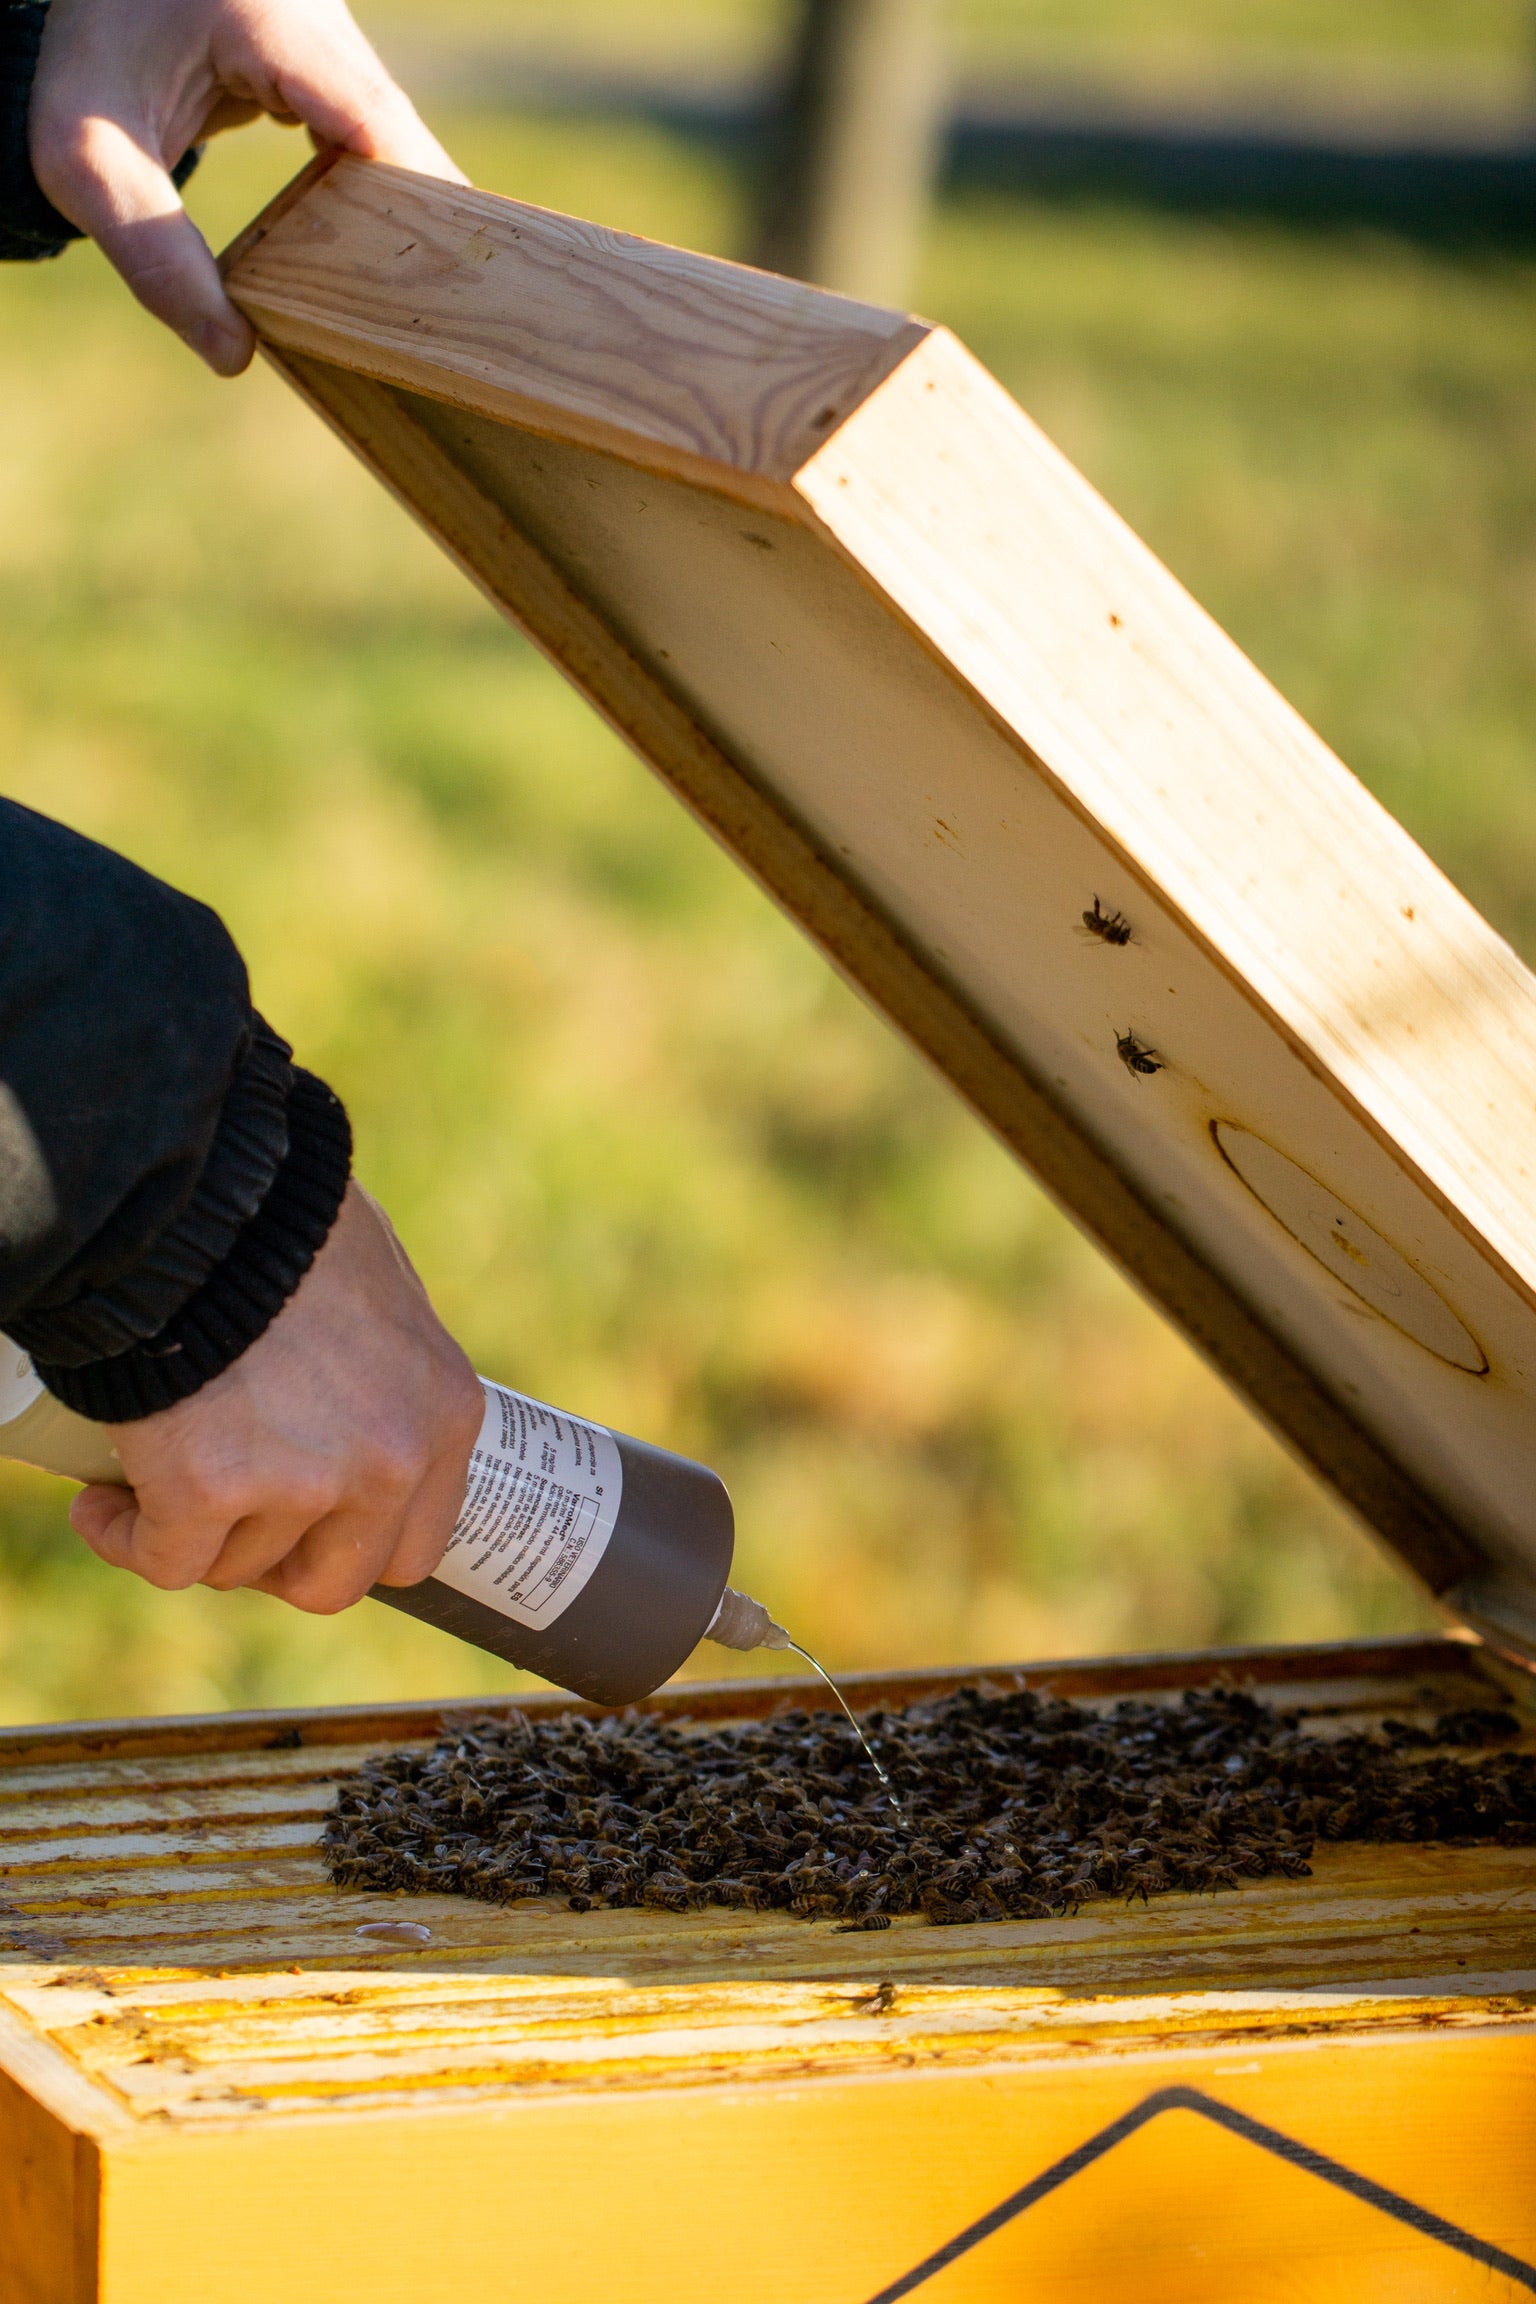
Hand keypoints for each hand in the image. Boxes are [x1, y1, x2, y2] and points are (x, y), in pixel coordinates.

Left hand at [30, 0, 465, 374]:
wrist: (86, 7)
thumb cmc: (85, 74)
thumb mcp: (87, 159)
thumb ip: (153, 252)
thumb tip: (234, 356)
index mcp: (260, 13)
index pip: (367, 116)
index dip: (409, 199)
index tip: (431, 286)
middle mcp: (308, 4)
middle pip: (391, 124)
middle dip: (413, 214)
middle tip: (443, 313)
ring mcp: (323, 18)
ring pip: (388, 123)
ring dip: (397, 203)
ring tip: (417, 293)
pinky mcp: (325, 44)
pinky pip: (369, 120)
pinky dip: (374, 183)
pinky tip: (381, 248)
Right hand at [68, 1183, 485, 1613]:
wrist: (208, 1205)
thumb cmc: (291, 1226)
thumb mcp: (384, 1289)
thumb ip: (388, 1367)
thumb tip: (364, 1398)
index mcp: (445, 1414)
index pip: (414, 1544)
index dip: (349, 1543)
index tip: (305, 1523)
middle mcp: (389, 1463)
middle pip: (333, 1580)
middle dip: (277, 1564)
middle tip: (233, 1523)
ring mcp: (304, 1485)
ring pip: (239, 1568)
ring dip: (197, 1536)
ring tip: (158, 1480)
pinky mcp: (209, 1493)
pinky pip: (164, 1561)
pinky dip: (125, 1539)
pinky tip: (104, 1510)